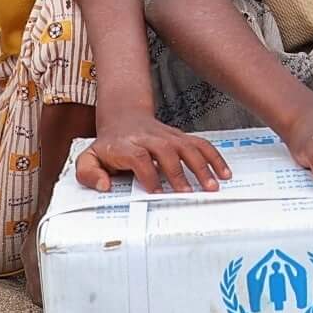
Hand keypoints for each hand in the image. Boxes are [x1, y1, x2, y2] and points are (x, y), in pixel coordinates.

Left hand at [73, 116, 231, 193]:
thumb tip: (104, 186)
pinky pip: (201, 145)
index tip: (155, 191)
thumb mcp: (88, 158)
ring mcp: (168, 136)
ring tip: (212, 186)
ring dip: (202, 166)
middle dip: (178, 172)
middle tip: (187, 193)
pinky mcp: (181, 137)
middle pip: (166, 150)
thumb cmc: (109, 147)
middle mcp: (149, 139)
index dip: (147, 173)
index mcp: (126, 145)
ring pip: (187, 146)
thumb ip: (88, 173)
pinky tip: (224, 173)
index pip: (138, 156)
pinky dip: (214, 158)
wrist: (124, 119)